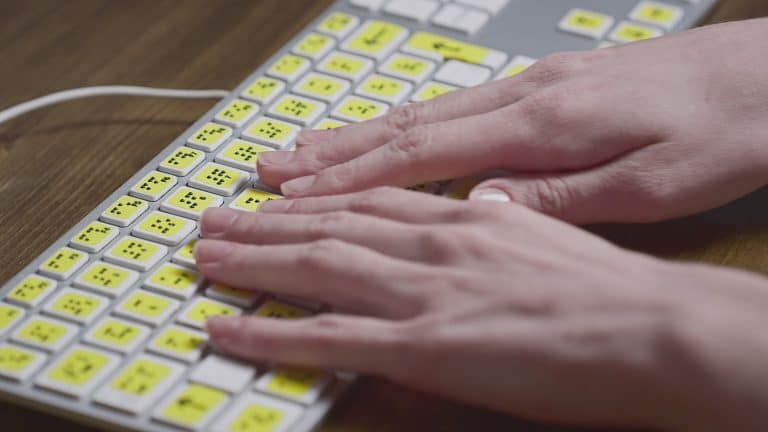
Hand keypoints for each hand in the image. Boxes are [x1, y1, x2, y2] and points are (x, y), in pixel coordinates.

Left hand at [196, 188, 767, 430]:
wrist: (655, 328)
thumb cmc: (612, 292)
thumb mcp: (545, 241)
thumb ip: (496, 228)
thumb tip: (476, 213)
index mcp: (466, 218)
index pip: (369, 201)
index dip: (314, 199)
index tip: (275, 198)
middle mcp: (434, 244)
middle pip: (328, 224)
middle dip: (263, 223)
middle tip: (213, 220)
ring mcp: (423, 292)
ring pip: (315, 265)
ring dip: (251, 261)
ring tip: (204, 258)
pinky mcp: (424, 346)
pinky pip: (326, 335)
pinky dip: (269, 330)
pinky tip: (227, 327)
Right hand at [257, 19, 767, 223]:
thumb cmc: (725, 130)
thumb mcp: (654, 187)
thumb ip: (559, 200)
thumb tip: (480, 212)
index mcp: (544, 126)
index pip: (422, 155)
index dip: (351, 178)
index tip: (295, 196)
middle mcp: (525, 96)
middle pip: (406, 125)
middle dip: (332, 152)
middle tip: (270, 167)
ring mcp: (532, 85)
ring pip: (424, 111)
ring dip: (358, 134)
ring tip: (305, 150)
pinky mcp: (547, 85)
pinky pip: (456, 106)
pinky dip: (407, 123)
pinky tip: (388, 132)